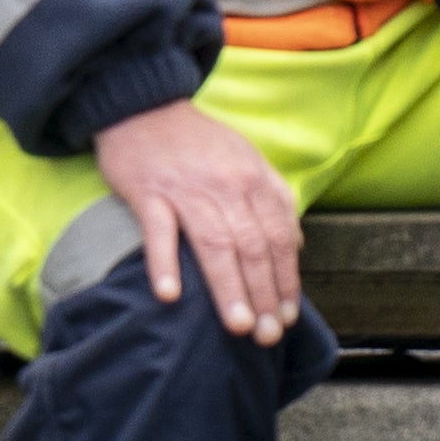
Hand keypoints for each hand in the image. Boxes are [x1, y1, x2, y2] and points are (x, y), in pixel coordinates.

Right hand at [88, 98, 302, 344]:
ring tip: (238, 325)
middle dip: (263, 294)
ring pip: (214, 244)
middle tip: (267, 335)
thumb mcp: (246, 158)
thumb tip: (296, 244)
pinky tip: (169, 295)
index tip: (288, 316)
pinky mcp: (148, 192)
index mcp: (253, 179)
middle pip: (251, 247)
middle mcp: (226, 185)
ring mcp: (186, 190)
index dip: (286, 279)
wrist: (143, 105)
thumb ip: (274, 197)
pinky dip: (164, 263)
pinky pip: (159, 231)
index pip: (278, 238)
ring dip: (228, 288)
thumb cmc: (196, 140)